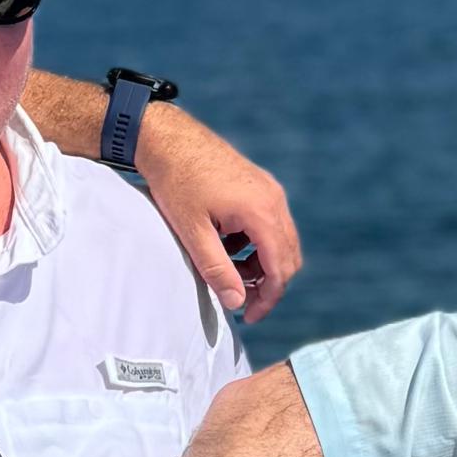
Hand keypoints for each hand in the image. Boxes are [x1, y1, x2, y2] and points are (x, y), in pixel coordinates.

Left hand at [132, 104, 301, 324]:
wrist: (168, 138)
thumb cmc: (176, 183)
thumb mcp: (192, 232)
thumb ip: (217, 270)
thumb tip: (237, 303)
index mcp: (261, 212)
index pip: (280, 268)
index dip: (268, 298)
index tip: (248, 317)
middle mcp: (274, 199)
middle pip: (288, 257)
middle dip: (268, 285)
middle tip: (240, 302)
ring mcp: (269, 190)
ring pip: (281, 241)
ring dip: (261, 265)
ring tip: (228, 274)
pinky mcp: (260, 186)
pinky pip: (271, 224)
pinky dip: (256, 244)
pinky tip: (226, 247)